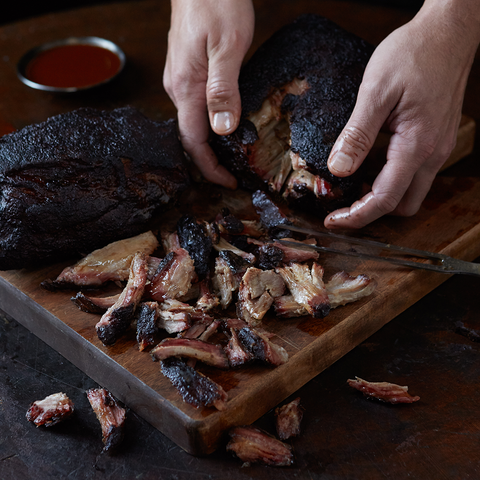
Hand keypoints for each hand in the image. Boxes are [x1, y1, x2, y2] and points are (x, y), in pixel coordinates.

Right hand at [163, 0, 254, 187]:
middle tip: (237, 174)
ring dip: (213, 144)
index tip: (229, 183)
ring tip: (235, 156)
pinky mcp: (188, 71)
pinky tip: (228, 125)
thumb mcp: (228, 46)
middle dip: (212, 161)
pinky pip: (196, 107)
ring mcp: (181, 79)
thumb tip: (222, 129)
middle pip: (191, 137)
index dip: (210, 168)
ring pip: (194, 123)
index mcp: (185, 87)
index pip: (193, 142)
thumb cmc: (216, 1)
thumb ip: (223, 89)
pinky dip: (212, 124)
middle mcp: (178, 88)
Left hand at [324, 0, 479, 228]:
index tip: (332, 220)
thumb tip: (339, 169)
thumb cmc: (414, 54)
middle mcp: (432, 154)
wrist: (447, 32)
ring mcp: (436, 148)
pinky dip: (389, 180)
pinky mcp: (434, 141)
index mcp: (417, 145)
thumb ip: (357, 135)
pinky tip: (368, 167)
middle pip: (402, 205)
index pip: (385, 198)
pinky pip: (412, 174)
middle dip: (370, 212)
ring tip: (350, 188)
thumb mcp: (376, 92)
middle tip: (340, 206)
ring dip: (380, 197)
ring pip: (409, 193)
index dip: (356, 216)